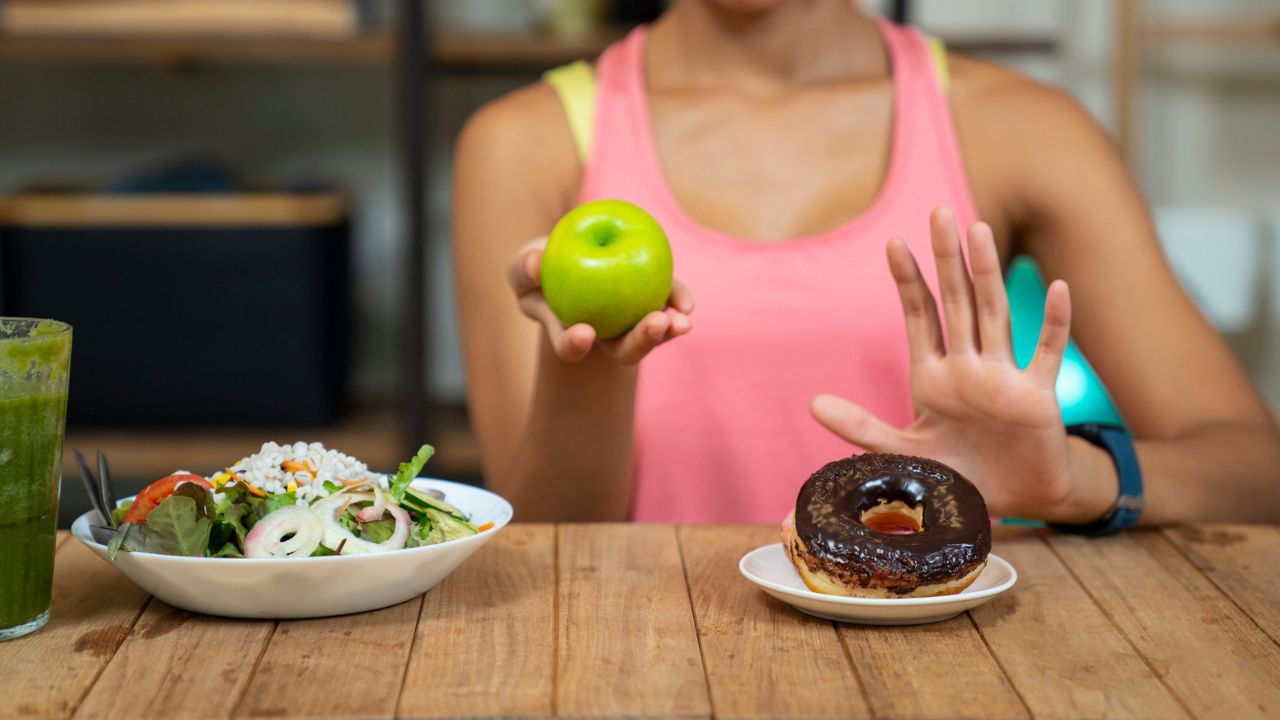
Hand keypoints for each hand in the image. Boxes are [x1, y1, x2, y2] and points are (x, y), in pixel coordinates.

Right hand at [506, 237, 693, 364]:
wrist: (573, 252)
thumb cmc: (541, 266)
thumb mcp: (523, 266)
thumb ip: (523, 268)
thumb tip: (535, 264)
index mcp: (569, 334)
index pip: (570, 346)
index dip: (575, 344)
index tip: (583, 332)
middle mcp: (604, 337)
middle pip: (623, 350)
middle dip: (641, 341)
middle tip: (655, 324)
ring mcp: (630, 324)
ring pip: (651, 335)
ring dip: (667, 330)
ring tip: (681, 321)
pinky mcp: (651, 302)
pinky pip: (667, 306)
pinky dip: (677, 303)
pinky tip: (686, 304)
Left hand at [810, 207, 1111, 521]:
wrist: (1012, 501)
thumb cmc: (957, 475)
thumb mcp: (902, 452)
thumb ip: (860, 428)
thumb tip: (812, 403)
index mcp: (933, 376)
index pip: (919, 316)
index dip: (907, 280)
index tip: (893, 242)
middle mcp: (968, 366)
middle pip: (956, 301)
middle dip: (946, 258)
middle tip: (940, 210)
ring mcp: (1004, 377)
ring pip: (996, 315)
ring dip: (988, 274)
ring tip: (980, 231)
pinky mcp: (1038, 397)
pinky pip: (1048, 354)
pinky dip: (1057, 323)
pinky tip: (1059, 287)